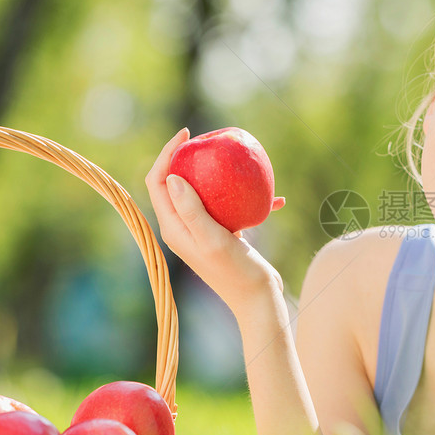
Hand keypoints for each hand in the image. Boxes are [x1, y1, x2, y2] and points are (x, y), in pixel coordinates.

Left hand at [145, 129, 283, 312]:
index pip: (158, 182)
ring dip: (222, 177)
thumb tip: (172, 176)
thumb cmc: (235, 272)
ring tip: (239, 162)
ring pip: (207, 192)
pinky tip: (276, 200)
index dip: (166, 154)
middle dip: (189, 158)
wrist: (257, 300)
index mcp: (174, 227)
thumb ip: (192, 210)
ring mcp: (204, 230)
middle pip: (178, 182)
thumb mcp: (213, 239)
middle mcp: (184, 227)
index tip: (187, 134)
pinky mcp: (225, 234)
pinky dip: (250, 201)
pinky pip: (233, 208)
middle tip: (210, 141)